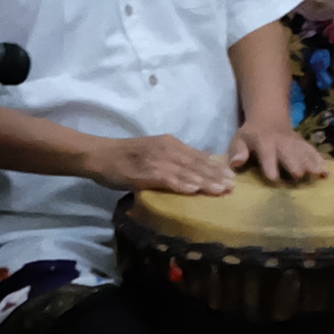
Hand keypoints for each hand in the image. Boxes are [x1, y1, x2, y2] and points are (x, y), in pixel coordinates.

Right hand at [91, 129, 236, 196]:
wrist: (100, 155)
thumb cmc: (127, 157)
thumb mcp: (155, 152)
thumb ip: (175, 158)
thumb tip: (198, 166)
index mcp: (170, 144)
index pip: (199, 156)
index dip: (216, 167)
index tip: (232, 177)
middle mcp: (166, 149)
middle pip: (196, 164)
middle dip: (216, 176)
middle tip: (233, 187)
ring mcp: (156, 160)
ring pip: (185, 172)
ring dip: (204, 181)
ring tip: (220, 190)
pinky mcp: (145, 172)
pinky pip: (166, 179)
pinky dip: (180, 184)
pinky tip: (193, 190)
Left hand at [234, 123, 333, 185]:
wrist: (269, 116)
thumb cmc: (252, 134)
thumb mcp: (239, 139)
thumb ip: (237, 150)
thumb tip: (236, 163)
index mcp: (264, 142)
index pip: (267, 153)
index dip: (270, 164)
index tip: (274, 177)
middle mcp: (281, 142)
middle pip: (289, 152)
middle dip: (294, 162)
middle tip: (300, 174)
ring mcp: (294, 143)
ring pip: (303, 152)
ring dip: (311, 162)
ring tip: (320, 173)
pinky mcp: (303, 144)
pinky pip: (312, 152)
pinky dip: (320, 161)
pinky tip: (328, 173)